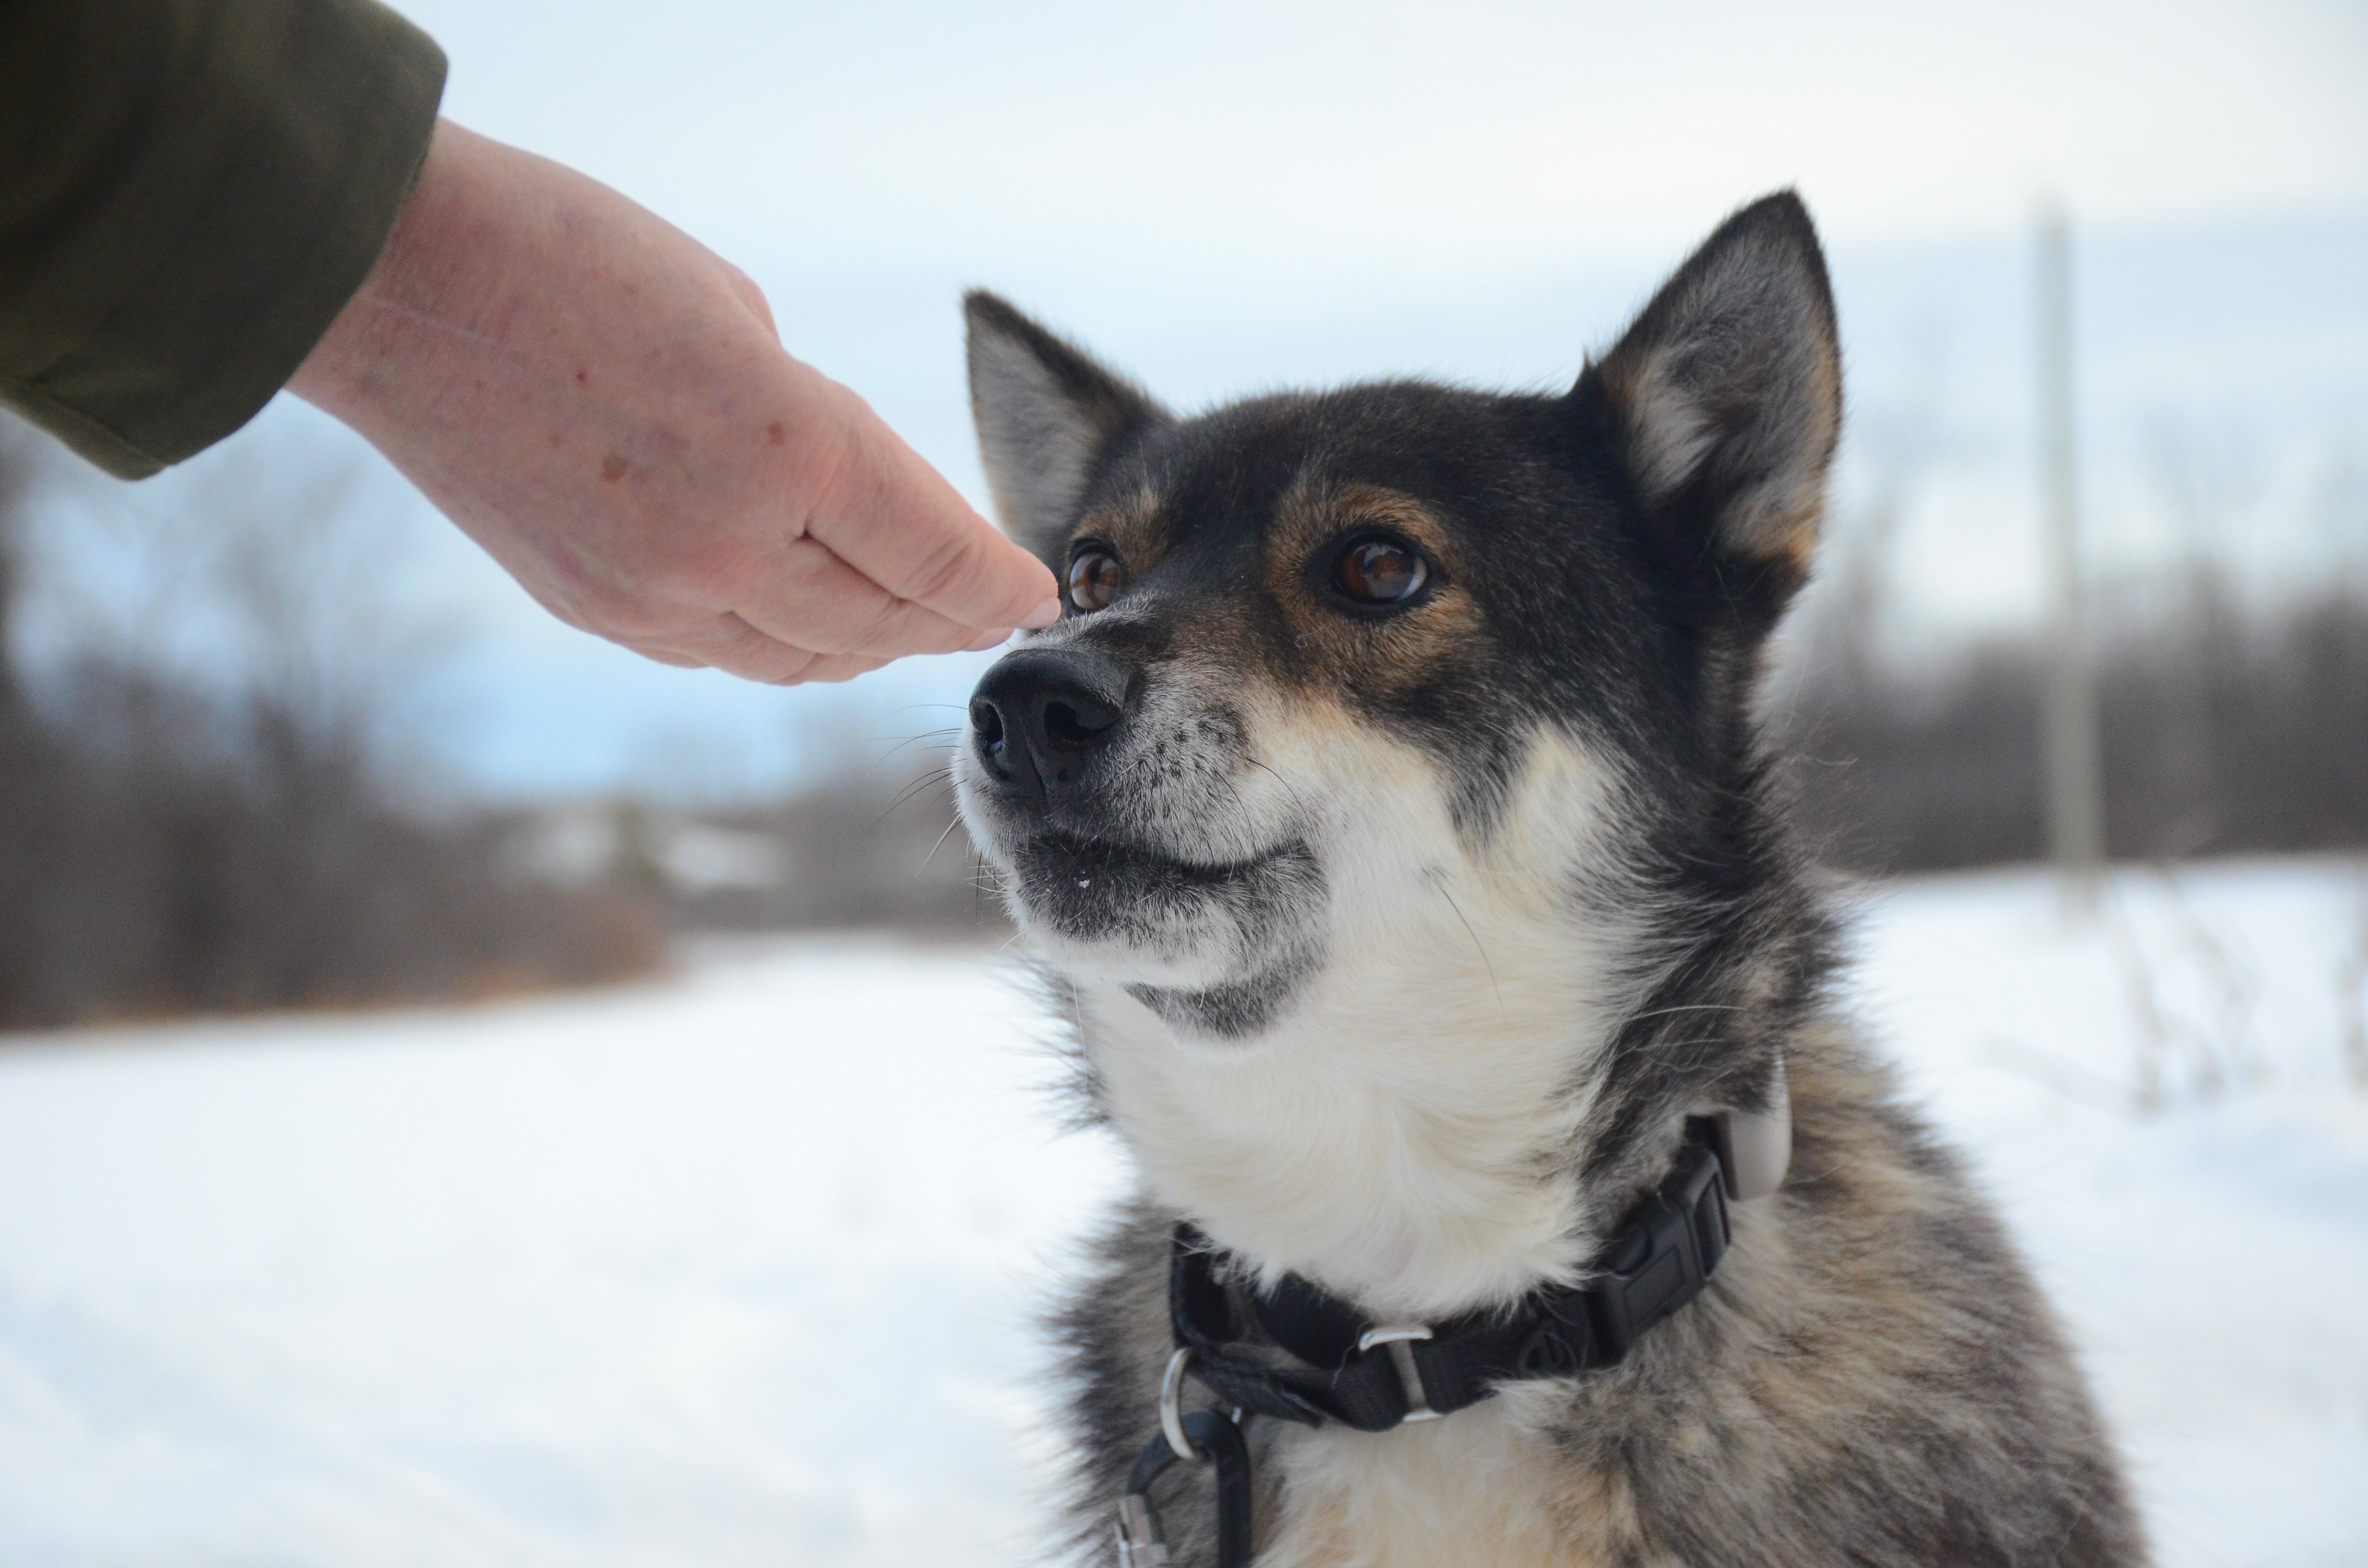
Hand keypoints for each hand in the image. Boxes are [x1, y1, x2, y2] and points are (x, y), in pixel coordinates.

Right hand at [288, 120, 1058, 683]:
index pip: (934, 550)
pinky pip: (721, 655)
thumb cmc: (568, 255)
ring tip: (912, 630)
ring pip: (803, 658)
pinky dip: (783, 648)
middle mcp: (728, 544)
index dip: (998, 583)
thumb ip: (807, 418)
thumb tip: (844, 489)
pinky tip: (808, 630)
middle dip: (948, 621)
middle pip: (880, 621)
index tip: (1039, 597)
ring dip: (870, 647)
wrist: (392, 286)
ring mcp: (653, 593)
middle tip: (989, 614)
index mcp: (786, 445)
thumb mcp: (734, 312)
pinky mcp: (594, 610)